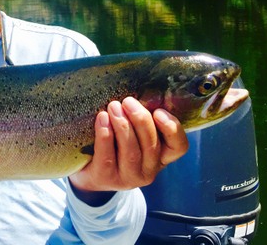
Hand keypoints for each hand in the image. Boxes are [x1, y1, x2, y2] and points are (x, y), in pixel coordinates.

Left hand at [69, 97, 188, 202]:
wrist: (87, 172)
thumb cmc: (114, 143)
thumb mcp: (133, 132)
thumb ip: (140, 119)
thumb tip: (139, 88)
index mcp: (161, 156)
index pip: (179, 146)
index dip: (172, 129)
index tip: (159, 111)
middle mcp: (149, 170)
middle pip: (152, 145)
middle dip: (141, 120)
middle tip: (128, 101)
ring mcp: (128, 178)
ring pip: (131, 152)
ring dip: (122, 126)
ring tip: (113, 106)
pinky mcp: (106, 178)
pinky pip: (108, 156)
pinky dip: (105, 135)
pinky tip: (101, 119)